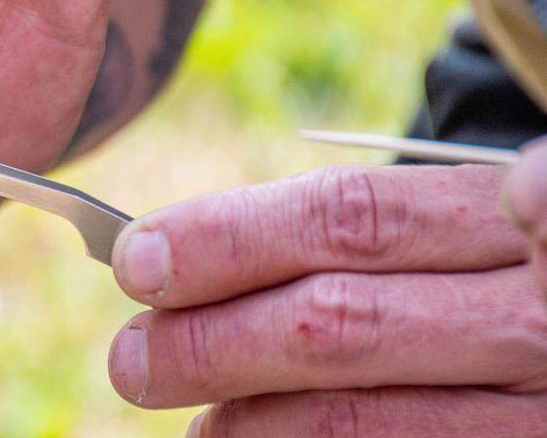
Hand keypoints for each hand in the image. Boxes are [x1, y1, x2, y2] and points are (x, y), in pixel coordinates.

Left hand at [107, 164, 546, 435]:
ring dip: (242, 420)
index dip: (226, 238)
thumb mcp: (449, 223)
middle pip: (336, 321)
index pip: (346, 218)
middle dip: (209, 341)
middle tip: (130, 360)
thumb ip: (344, 230)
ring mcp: (538, 405)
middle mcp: (531, 312)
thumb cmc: (485, 270)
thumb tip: (164, 258)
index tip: (136, 260)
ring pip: (355, 417)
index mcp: (497, 217)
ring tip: (179, 410)